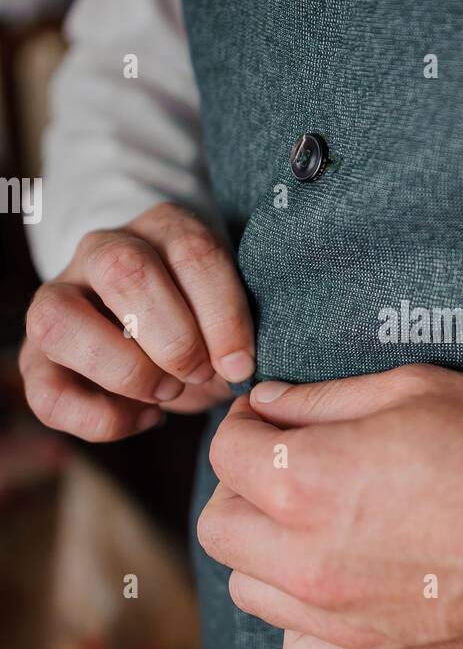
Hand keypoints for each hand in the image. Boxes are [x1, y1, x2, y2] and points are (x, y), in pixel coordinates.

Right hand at [20, 202, 254, 440]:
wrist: (153, 332)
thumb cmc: (201, 322)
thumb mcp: (227, 314)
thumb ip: (235, 332)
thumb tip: (237, 370)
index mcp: (161, 229)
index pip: (191, 251)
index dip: (222, 314)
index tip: (241, 363)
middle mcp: (101, 251)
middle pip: (123, 270)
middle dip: (173, 339)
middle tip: (199, 373)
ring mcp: (57, 299)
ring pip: (60, 320)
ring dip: (126, 370)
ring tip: (167, 394)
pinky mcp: (35, 358)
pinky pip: (47, 392)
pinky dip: (102, 419)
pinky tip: (145, 417)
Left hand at [198, 365, 462, 648]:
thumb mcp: (417, 390)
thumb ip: (326, 398)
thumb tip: (270, 404)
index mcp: (306, 480)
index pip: (226, 450)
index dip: (246, 423)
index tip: (273, 419)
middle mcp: (304, 555)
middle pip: (219, 524)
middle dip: (242, 487)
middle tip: (289, 467)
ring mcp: (332, 614)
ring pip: (247, 588)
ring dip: (264, 551)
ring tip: (313, 526)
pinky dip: (299, 625)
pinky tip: (333, 591)